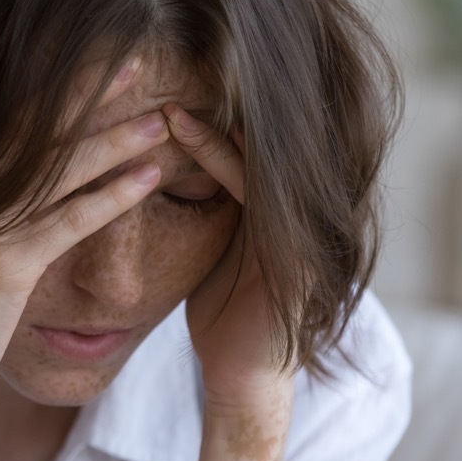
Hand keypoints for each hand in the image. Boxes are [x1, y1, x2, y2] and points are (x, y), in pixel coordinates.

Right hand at [0, 64, 168, 429]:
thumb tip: (6, 192)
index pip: (7, 124)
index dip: (53, 89)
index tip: (93, 63)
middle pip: (37, 132)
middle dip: (89, 93)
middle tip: (137, 60)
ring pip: (60, 171)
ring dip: (116, 142)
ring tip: (162, 121)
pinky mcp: (3, 266)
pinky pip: (69, 222)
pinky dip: (113, 197)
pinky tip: (150, 180)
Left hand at [162, 104, 295, 418]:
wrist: (241, 377)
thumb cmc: (222, 319)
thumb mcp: (215, 256)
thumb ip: (213, 216)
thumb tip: (172, 179)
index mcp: (274, 214)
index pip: (247, 152)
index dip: (208, 123)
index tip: (162, 97)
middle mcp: (294, 216)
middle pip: (257, 147)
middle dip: (212, 113)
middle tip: (163, 83)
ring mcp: (299, 231)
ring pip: (257, 161)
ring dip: (210, 131)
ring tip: (169, 108)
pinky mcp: (294, 252)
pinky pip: (257, 192)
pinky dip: (223, 160)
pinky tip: (190, 136)